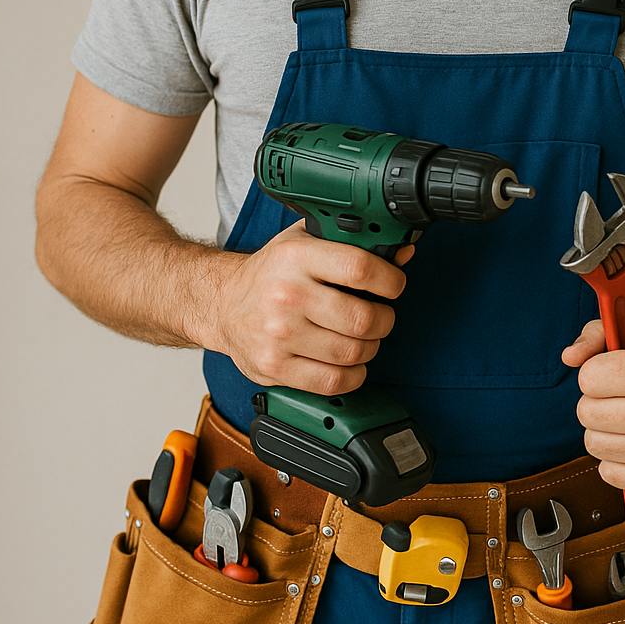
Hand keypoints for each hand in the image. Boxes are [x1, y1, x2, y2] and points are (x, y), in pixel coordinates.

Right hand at [214, 223, 413, 393]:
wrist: (223, 304)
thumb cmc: (270, 272)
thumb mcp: (306, 242)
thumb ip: (352, 243)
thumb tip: (401, 253)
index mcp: (296, 258)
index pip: (360, 268)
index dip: (390, 280)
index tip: (393, 285)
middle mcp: (287, 295)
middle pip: (362, 318)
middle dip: (384, 320)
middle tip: (380, 315)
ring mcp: (279, 335)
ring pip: (352, 353)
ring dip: (370, 348)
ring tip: (363, 338)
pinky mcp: (275, 368)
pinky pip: (333, 381)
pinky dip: (352, 375)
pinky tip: (349, 362)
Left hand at [562, 316, 624, 492]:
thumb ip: (598, 333)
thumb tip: (569, 357)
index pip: (588, 378)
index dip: (596, 372)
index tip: (614, 371)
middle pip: (587, 413)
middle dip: (597, 401)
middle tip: (622, 395)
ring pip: (594, 444)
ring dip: (604, 430)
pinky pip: (610, 473)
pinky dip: (616, 459)